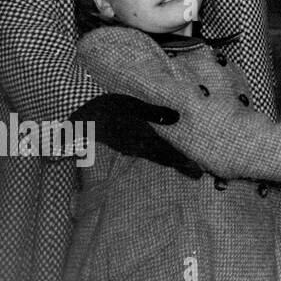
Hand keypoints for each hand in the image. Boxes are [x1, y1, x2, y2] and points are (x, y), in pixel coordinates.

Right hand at [72, 93, 202, 178]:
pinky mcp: (127, 146)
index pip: (167, 152)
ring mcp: (132, 148)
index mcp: (143, 138)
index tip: (198, 170)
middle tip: (199, 174)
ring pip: (157, 157)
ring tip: (188, 167)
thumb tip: (177, 117)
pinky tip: (166, 156)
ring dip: (173, 162)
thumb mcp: (133, 106)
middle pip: (165, 158)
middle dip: (182, 166)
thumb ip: (155, 112)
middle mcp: (139, 147)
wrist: (81, 119)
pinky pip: (149, 154)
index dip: (183, 161)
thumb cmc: (108, 108)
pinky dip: (162, 157)